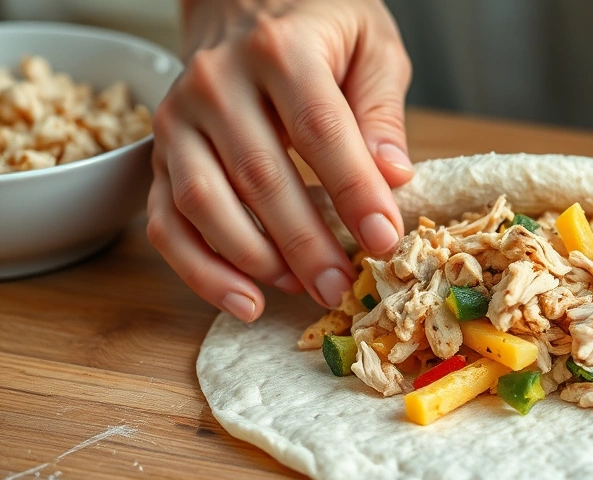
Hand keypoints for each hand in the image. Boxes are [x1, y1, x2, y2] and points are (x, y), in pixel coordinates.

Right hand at [147, 0, 412, 321]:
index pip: (319, 130)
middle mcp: (217, 83)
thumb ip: (381, 111)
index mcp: (280, 49)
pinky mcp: (159, 153)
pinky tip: (244, 299)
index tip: (384, 239)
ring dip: (254, 260)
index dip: (353, 190)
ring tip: (303, 290)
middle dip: (306, 243)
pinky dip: (200, 269)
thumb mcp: (370, 47)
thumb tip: (394, 177)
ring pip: (203, 203)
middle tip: (342, 286)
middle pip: (260, 176)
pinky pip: (166, 220)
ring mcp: (179, 119)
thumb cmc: (317, 25)